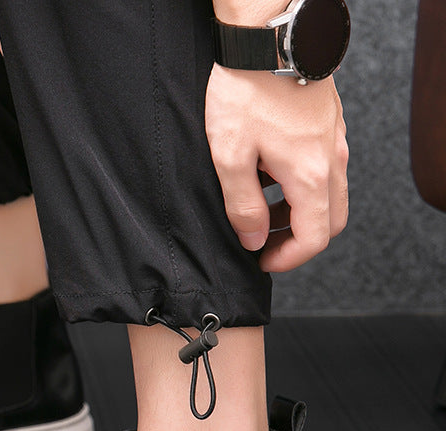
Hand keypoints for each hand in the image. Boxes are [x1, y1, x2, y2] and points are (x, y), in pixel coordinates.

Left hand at [205, 65, 348, 271]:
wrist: (265, 38)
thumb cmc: (245, 92)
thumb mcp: (230, 156)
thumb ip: (242, 206)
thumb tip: (252, 240)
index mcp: (310, 174)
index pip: (315, 237)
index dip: (289, 259)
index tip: (262, 261)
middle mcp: (331, 159)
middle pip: (331, 220)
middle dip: (298, 240)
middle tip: (263, 243)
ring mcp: (333, 140)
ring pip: (329, 195)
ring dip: (298, 213)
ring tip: (260, 211)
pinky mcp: (327, 125)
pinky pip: (324, 169)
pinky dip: (301, 187)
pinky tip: (268, 176)